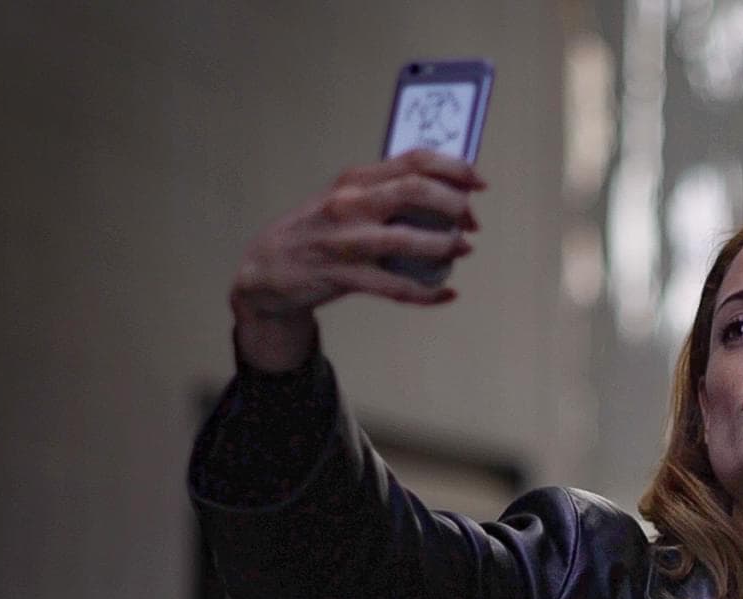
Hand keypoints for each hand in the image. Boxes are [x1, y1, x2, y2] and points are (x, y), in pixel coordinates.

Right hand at [229, 150, 484, 371]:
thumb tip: (443, 191)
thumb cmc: (315, 231)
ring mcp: (345, 242)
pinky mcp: (343, 277)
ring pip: (409, 239)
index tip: (478, 183)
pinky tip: (446, 293)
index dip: (454, 168)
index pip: (414, 161)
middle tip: (471, 222)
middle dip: (455, 205)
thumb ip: (384, 191)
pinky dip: (427, 292)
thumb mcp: (344, 198)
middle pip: (416, 192)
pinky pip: (395, 286)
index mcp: (355, 180)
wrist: (263, 270)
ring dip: (445, 245)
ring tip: (462, 249)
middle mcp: (349, 204)